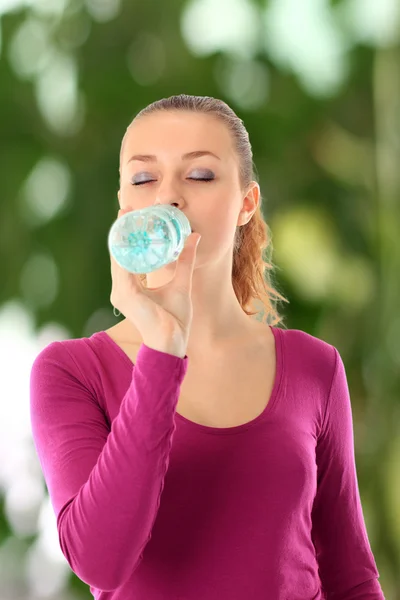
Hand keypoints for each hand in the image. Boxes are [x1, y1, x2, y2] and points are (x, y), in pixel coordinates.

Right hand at [110, 207, 200, 356]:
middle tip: (128, 208)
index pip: (126, 255)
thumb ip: (184, 261)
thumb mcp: (182, 283)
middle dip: (123, 229)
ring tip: (127, 215)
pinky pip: (124, 266)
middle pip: (119, 253)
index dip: (128, 234)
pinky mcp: (125, 295)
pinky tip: (130, 233)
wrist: (172, 344)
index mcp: (131, 287)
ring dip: (123, 234)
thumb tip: (193, 237)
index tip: (132, 214)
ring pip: (119, 256)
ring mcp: (121, 292)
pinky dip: (126, 249)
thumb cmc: (175, 320)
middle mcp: (121, 289)